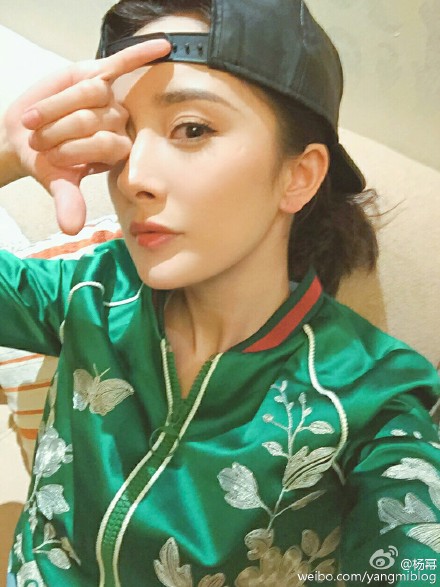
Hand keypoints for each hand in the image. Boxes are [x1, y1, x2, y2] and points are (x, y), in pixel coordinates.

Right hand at [3, 38, 169, 233]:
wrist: (23, 137)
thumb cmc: (44, 160)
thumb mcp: (55, 182)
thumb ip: (67, 201)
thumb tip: (71, 229)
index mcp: (116, 150)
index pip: (109, 145)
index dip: (78, 150)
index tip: (52, 158)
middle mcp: (117, 123)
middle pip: (99, 119)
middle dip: (63, 130)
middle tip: (42, 140)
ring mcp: (108, 98)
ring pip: (92, 93)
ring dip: (58, 107)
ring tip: (40, 119)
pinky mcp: (95, 74)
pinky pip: (122, 63)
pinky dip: (141, 54)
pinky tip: (164, 46)